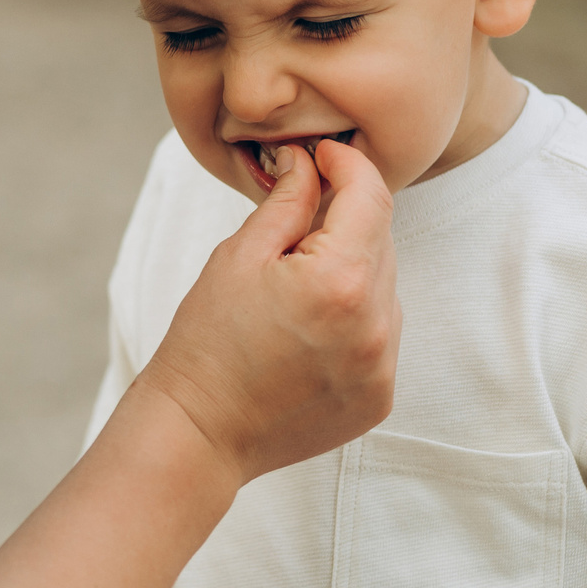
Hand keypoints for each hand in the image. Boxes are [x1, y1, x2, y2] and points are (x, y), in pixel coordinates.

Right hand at [136, 135, 399, 484]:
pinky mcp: (380, 395)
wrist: (201, 431)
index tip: (325, 156)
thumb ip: (288, 201)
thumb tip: (308, 163)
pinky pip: (381, 334)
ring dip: (352, 271)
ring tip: (295, 291)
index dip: (348, 164)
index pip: (370, 195)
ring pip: (385, 287)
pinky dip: (355, 318)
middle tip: (294, 228)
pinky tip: (308, 330)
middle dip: (344, 220)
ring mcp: (383, 366)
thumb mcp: (239, 256)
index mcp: (341, 280)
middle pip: (380, 240)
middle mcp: (376, 324)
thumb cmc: (207, 342)